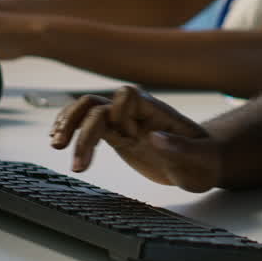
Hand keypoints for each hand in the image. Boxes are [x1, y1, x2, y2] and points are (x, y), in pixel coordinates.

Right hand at [49, 87, 220, 191]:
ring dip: (68, 125)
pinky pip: (88, 127)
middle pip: (97, 103)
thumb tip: (153, 138)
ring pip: (86, 112)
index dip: (121, 114)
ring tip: (56, 146)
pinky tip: (58, 141)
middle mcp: (135, 113)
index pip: (127, 95)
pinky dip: (72, 131)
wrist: (203, 165)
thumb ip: (180, 148)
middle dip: (77, 122)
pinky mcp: (117, 138)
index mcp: (156, 111)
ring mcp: (124, 124)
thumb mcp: (201, 159)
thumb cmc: (206, 159)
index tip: (131, 139)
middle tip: (63, 147)